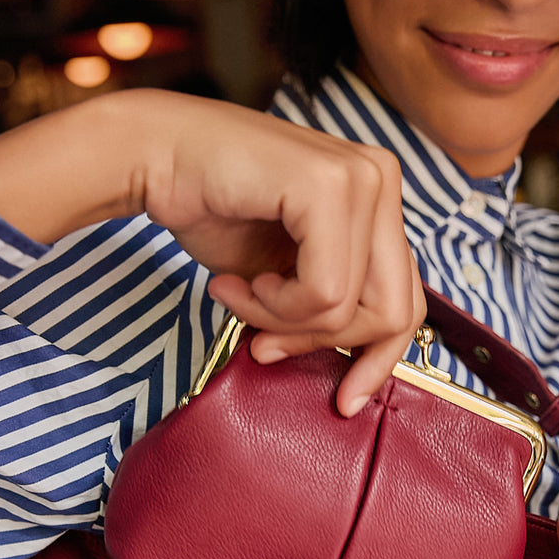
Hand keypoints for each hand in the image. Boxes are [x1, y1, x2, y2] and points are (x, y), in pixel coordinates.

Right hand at [139, 94, 424, 416]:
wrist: (152, 159)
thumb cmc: (213, 211)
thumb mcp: (287, 274)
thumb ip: (332, 306)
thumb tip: (362, 370)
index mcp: (379, 197)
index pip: (407, 298)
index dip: (379, 359)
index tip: (346, 399)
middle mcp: (382, 178)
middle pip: (393, 311)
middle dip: (322, 342)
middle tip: (264, 343)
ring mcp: (363, 177)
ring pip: (353, 308)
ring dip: (284, 322)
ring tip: (240, 295)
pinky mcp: (330, 185)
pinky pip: (324, 291)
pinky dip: (274, 305)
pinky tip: (239, 280)